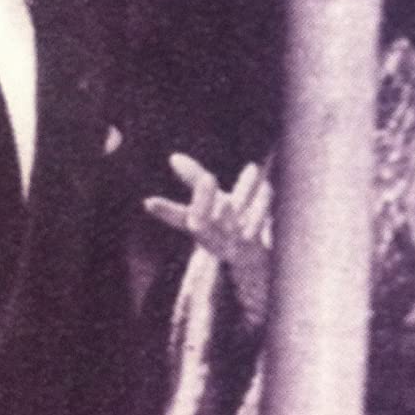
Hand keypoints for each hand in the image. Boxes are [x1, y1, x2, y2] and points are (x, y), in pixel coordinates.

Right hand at [144, 154, 271, 262]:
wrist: (252, 257)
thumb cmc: (226, 223)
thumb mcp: (210, 200)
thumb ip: (193, 179)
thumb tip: (174, 157)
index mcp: (199, 227)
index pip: (178, 219)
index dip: (165, 212)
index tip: (149, 203)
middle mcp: (212, 238)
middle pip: (203, 224)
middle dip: (204, 201)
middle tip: (207, 177)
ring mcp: (233, 244)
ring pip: (232, 225)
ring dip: (233, 208)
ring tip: (239, 183)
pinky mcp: (255, 245)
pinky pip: (259, 223)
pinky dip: (261, 204)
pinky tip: (265, 184)